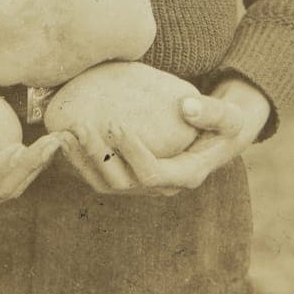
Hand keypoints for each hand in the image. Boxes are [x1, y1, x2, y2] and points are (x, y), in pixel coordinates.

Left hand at [59, 77, 269, 196]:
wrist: (218, 139)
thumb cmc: (224, 124)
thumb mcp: (229, 116)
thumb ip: (212, 111)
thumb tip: (186, 106)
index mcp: (186, 175)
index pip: (151, 172)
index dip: (130, 151)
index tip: (115, 122)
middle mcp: (162, 187)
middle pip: (122, 182)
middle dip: (98, 156)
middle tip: (81, 127)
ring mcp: (144, 185)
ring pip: (105, 183)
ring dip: (82, 161)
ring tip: (64, 134)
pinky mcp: (131, 177)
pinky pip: (100, 175)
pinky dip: (80, 160)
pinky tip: (63, 138)